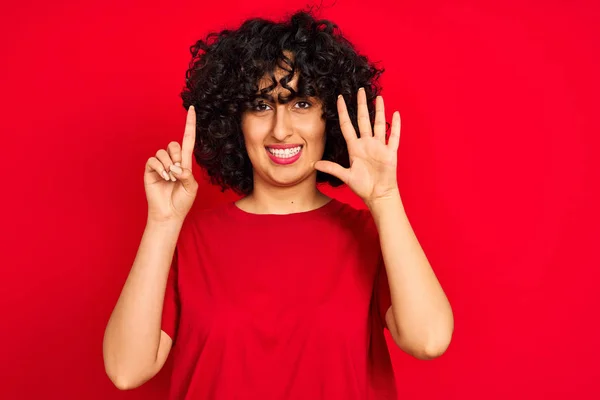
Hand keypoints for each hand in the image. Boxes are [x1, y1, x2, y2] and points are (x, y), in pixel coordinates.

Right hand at [144, 106, 198, 222]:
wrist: (169, 213)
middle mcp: (172, 160)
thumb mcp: (192, 188)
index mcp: (185, 163)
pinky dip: (160, 168)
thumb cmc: (182, 201)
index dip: (190, 124)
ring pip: (164, 152)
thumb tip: (177, 167)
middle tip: (177, 174)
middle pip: (174, 144)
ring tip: (170, 179)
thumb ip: (188, 175)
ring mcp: (160, 165)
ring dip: (169, 166)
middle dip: (177, 158)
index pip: (188, 139)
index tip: (193, 109)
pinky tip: (163, 178)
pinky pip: (153, 160)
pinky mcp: (150, 170)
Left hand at [314, 88, 400, 204]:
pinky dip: (395, 126)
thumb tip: (314, 165)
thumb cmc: (363, 186)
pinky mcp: (390, 152)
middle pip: (363, 120)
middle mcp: (367, 144)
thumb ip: (332, 168)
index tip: (339, 99)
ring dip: (379, 111)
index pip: (347, 126)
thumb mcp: (345, 175)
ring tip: (378, 97)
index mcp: (355, 147)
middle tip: (360, 91)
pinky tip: (396, 114)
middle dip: (361, 105)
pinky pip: (394, 136)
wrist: (378, 195)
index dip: (343, 112)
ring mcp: (379, 147)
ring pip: (379, 124)